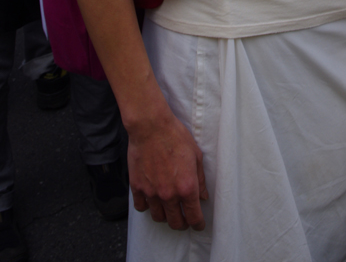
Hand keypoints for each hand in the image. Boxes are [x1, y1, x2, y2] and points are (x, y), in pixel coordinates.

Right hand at [128, 108, 207, 229]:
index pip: (194, 217)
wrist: (151, 127)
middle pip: (176, 223)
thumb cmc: (176, 137)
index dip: (198, 224)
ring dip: (165, 216)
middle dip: (182, 224)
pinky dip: (147, 206)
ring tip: (168, 210)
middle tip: (185, 219)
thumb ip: (200, 180)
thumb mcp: (196, 156)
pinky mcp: (137, 187)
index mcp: (187, 187)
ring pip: (158, 218)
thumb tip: (203, 196)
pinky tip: (152, 199)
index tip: (198, 224)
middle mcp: (169, 195)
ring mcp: (151, 193)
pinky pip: (141, 207)